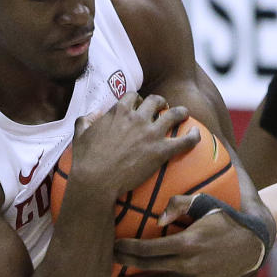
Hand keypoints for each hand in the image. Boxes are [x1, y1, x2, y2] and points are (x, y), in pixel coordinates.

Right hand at [71, 92, 198, 197]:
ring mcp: (151, 133)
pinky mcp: (161, 150)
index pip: (132, 96)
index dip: (137, 100)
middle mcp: (137, 117)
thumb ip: (85, 120)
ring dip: (180, 112)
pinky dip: (193, 136)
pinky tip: (196, 134)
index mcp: (118, 112)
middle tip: (162, 108)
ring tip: (184, 114)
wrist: (96, 179)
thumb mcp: (80, 135)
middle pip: (155, 101)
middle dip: (160, 102)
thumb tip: (92, 114)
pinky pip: (185, 140)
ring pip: (174, 114)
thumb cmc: (86, 159)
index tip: (138, 105)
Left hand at [113, 208, 262, 276]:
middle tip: (108, 258)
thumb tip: (157, 217)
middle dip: (125, 262)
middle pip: (147, 266)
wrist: (253, 244)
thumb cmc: (226, 217)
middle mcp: (188, 266)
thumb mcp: (205, 203)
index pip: (147, 249)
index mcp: (186, 244)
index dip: (126, 247)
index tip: (112, 243)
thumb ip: (179, 204)